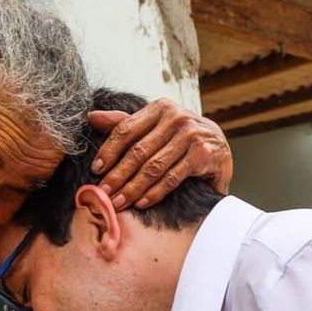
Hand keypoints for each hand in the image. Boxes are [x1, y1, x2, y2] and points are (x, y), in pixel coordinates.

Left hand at [89, 98, 231, 208]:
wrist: (219, 146)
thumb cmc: (180, 137)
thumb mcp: (154, 125)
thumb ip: (125, 122)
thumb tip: (91, 117)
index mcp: (160, 108)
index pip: (126, 129)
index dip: (109, 150)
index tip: (96, 170)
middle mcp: (177, 118)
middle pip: (138, 151)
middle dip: (118, 175)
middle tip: (103, 193)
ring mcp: (191, 136)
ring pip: (154, 167)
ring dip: (133, 188)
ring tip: (119, 201)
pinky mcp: (202, 155)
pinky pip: (172, 178)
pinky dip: (154, 193)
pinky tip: (141, 203)